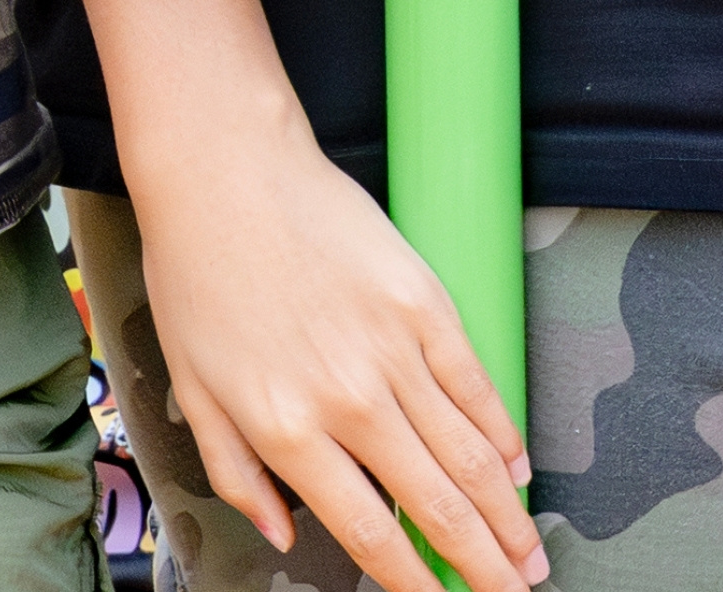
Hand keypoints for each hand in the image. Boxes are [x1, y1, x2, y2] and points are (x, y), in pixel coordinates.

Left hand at [122, 123, 544, 591]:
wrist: (226, 172)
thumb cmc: (197, 276)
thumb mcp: (192, 388)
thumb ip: (237, 474)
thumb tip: (286, 534)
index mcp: (288, 430)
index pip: (371, 531)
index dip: (416, 582)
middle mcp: (349, 401)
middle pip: (438, 505)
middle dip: (484, 563)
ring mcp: (394, 352)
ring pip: (471, 456)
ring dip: (509, 516)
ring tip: (530, 555)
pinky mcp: (425, 305)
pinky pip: (478, 386)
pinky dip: (504, 435)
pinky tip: (519, 471)